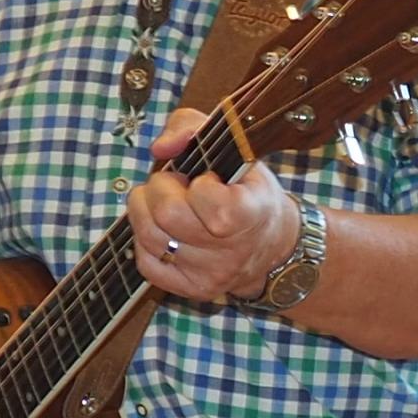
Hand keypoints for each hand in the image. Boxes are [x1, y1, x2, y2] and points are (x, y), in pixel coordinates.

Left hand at [129, 109, 302, 307]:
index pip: (205, 197)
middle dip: (158, 190)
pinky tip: (162, 230)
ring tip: (163, 204)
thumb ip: (191, 127)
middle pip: (167, 216)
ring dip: (145, 212)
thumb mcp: (233, 147)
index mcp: (249, 214)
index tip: (208, 182)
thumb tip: (161, 148)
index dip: (197, 183)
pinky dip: (145, 241)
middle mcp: (232, 252)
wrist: (272, 246)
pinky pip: (146, 264)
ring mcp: (211, 275)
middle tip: (173, 186)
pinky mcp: (192, 290)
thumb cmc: (247, 191)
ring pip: (150, 238)